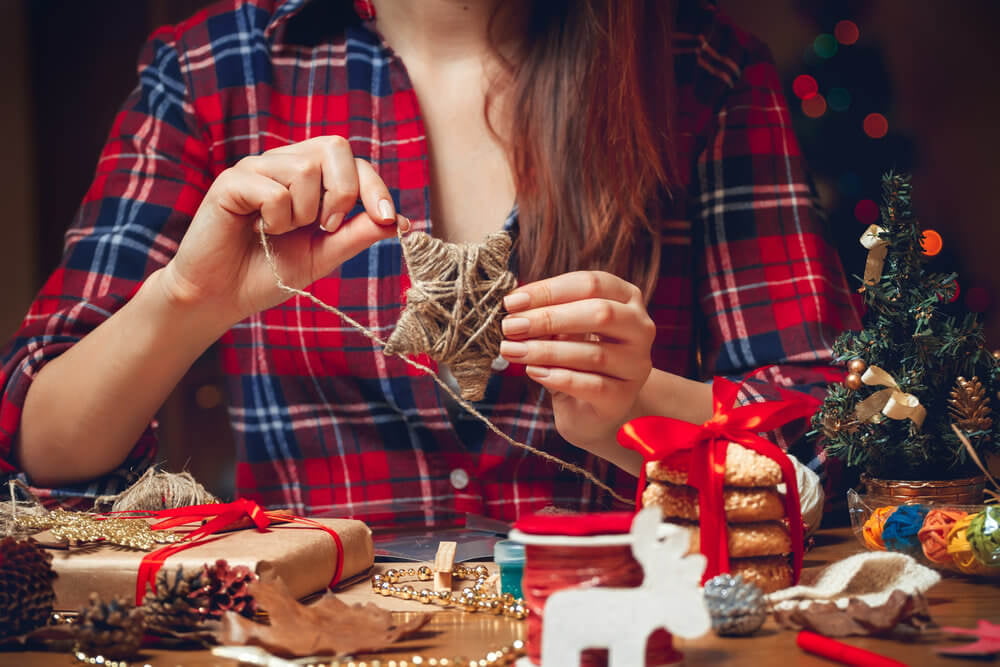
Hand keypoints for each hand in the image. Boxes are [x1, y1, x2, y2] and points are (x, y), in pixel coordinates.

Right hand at [159, 136, 402, 326]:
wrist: (223, 296)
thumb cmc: (271, 272)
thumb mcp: (325, 254)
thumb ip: (358, 234)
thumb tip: (399, 221)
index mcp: (310, 177)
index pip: (353, 161)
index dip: (374, 187)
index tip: (386, 218)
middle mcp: (284, 163)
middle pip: (335, 147)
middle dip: (343, 193)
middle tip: (324, 227)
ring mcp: (256, 169)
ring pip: (305, 170)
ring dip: (303, 213)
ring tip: (280, 232)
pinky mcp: (231, 182)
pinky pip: (274, 190)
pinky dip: (276, 219)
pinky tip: (258, 230)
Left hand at [499, 271, 654, 451]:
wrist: (591, 407)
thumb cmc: (575, 358)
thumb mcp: (562, 328)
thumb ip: (546, 313)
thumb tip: (515, 307)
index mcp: (626, 298)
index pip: (591, 284)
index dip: (549, 290)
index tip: (511, 302)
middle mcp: (639, 328)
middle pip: (599, 313)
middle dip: (549, 318)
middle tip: (511, 326)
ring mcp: (636, 364)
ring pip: (594, 353)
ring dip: (546, 351)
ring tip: (512, 350)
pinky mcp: (624, 397)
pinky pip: (592, 386)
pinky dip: (559, 377)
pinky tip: (534, 372)